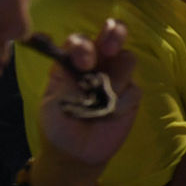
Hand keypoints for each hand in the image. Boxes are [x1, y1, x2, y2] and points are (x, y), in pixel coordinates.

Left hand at [38, 18, 140, 172]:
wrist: (75, 153)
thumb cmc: (58, 123)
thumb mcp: (52, 99)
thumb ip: (64, 77)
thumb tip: (79, 62)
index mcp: (73, 60)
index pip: (81, 39)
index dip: (84, 46)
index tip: (82, 65)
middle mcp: (98, 62)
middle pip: (113, 32)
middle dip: (114, 34)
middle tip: (110, 49)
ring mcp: (118, 76)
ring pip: (128, 59)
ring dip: (116, 79)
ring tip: (103, 101)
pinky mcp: (132, 94)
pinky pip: (133, 89)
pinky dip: (121, 103)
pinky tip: (111, 115)